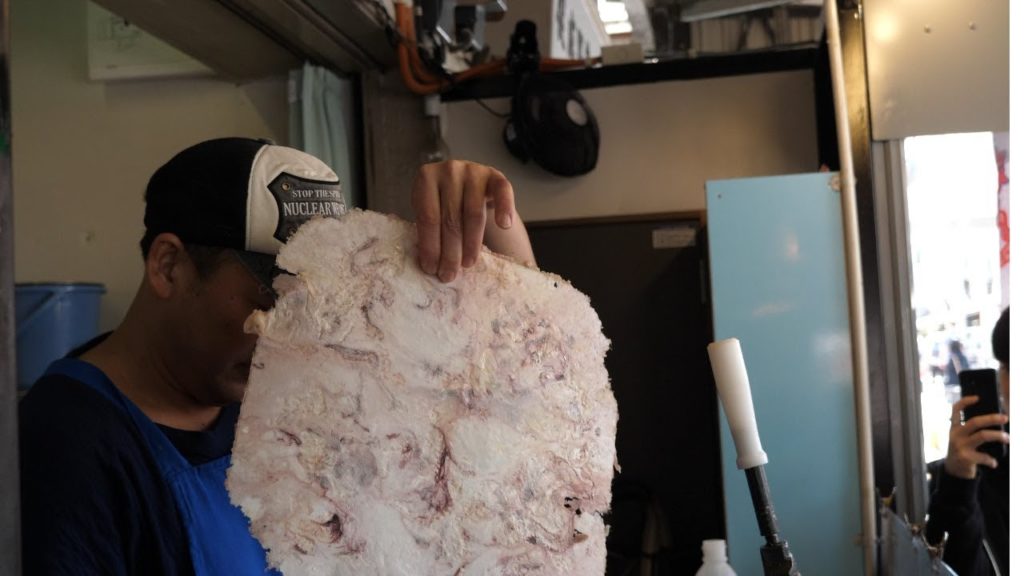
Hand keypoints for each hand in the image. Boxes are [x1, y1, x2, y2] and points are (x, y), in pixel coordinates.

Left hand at [412, 160, 533, 281]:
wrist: (467, 182)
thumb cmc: (443, 201)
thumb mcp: (429, 208)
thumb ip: (428, 228)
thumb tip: (430, 264)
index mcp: (426, 177)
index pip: (428, 217)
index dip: (430, 245)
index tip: (431, 268)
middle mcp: (449, 170)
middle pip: (450, 218)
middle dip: (450, 251)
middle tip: (448, 274)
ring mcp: (474, 171)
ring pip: (473, 213)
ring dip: (471, 243)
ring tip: (467, 263)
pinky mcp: (495, 176)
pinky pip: (503, 193)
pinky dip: (505, 209)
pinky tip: (504, 226)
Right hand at [944, 395, 1009, 478]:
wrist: (954, 471)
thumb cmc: (963, 450)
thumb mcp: (962, 438)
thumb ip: (972, 430)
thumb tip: (996, 421)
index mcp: (954, 428)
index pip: (955, 410)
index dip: (965, 402)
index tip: (977, 398)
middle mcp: (956, 435)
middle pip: (975, 422)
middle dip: (992, 418)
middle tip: (1005, 418)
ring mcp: (960, 446)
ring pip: (983, 436)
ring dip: (998, 435)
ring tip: (1007, 438)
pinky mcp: (966, 458)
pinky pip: (984, 456)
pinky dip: (992, 460)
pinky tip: (993, 463)